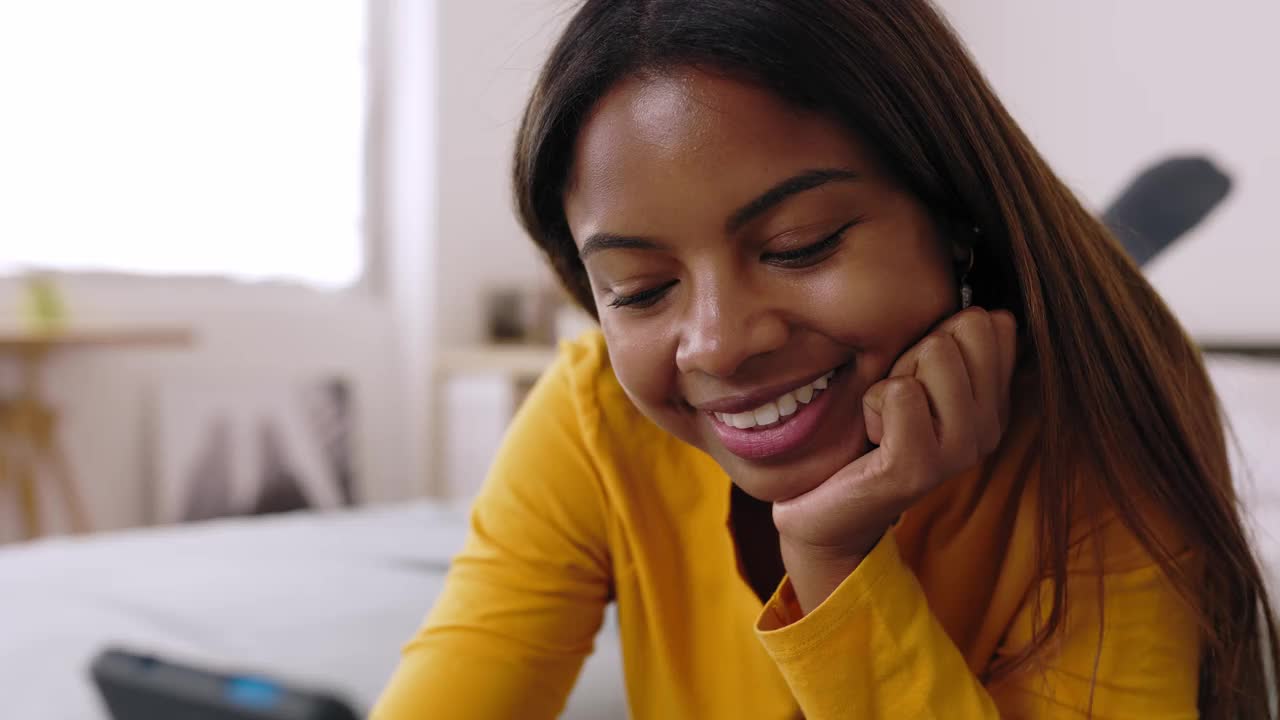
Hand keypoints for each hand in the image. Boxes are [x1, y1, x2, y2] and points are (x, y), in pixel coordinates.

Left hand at [772, 307, 1018, 612]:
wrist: (826, 512)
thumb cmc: (866, 436)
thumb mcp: (914, 380)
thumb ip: (950, 347)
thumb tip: (990, 312)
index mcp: (994, 405)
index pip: (992, 324)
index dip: (940, 336)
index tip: (917, 378)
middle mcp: (989, 429)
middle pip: (964, 329)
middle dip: (915, 353)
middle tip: (895, 402)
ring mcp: (959, 451)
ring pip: (936, 351)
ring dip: (892, 377)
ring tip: (883, 419)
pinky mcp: (918, 467)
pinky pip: (900, 391)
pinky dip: (871, 402)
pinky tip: (871, 436)